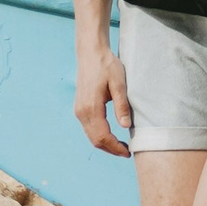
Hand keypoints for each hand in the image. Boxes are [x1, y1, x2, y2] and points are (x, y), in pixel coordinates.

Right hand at [76, 26, 133, 157]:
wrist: (91, 53)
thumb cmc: (106, 65)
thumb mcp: (119, 83)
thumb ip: (121, 105)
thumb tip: (125, 126)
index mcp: (91, 107)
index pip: (103, 136)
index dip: (115, 147)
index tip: (128, 152)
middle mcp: (82, 112)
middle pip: (95, 140)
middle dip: (111, 149)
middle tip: (127, 152)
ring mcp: (79, 110)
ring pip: (91, 136)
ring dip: (105, 144)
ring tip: (121, 146)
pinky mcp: (80, 108)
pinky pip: (89, 128)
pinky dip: (99, 136)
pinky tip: (111, 135)